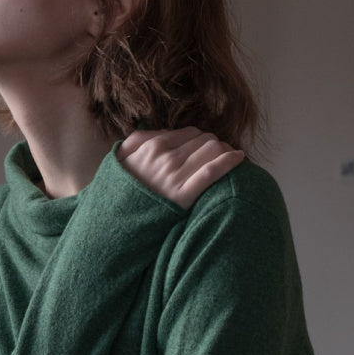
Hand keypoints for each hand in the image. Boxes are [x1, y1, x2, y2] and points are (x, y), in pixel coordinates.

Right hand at [116, 127, 243, 209]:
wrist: (114, 223)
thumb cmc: (118, 193)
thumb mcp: (119, 159)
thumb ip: (137, 140)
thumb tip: (162, 132)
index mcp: (151, 146)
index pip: (188, 132)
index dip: (201, 138)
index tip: (205, 148)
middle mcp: (164, 158)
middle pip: (204, 139)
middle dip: (214, 144)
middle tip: (219, 154)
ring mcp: (174, 176)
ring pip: (211, 150)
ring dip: (224, 150)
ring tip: (229, 157)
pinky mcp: (183, 195)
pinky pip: (212, 171)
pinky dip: (229, 161)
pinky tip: (240, 158)